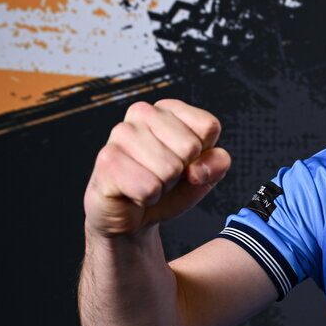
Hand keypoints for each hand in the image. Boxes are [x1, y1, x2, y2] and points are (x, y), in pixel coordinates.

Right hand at [84, 99, 230, 236]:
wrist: (133, 216)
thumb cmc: (167, 188)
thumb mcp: (204, 175)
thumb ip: (217, 164)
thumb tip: (198, 169)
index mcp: (169, 109)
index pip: (208, 126)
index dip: (203, 154)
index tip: (185, 161)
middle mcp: (142, 113)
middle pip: (190, 147)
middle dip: (182, 172)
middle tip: (163, 175)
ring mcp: (121, 134)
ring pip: (169, 169)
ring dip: (163, 186)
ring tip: (148, 182)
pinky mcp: (107, 160)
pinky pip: (148, 187)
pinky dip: (147, 198)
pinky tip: (134, 191)